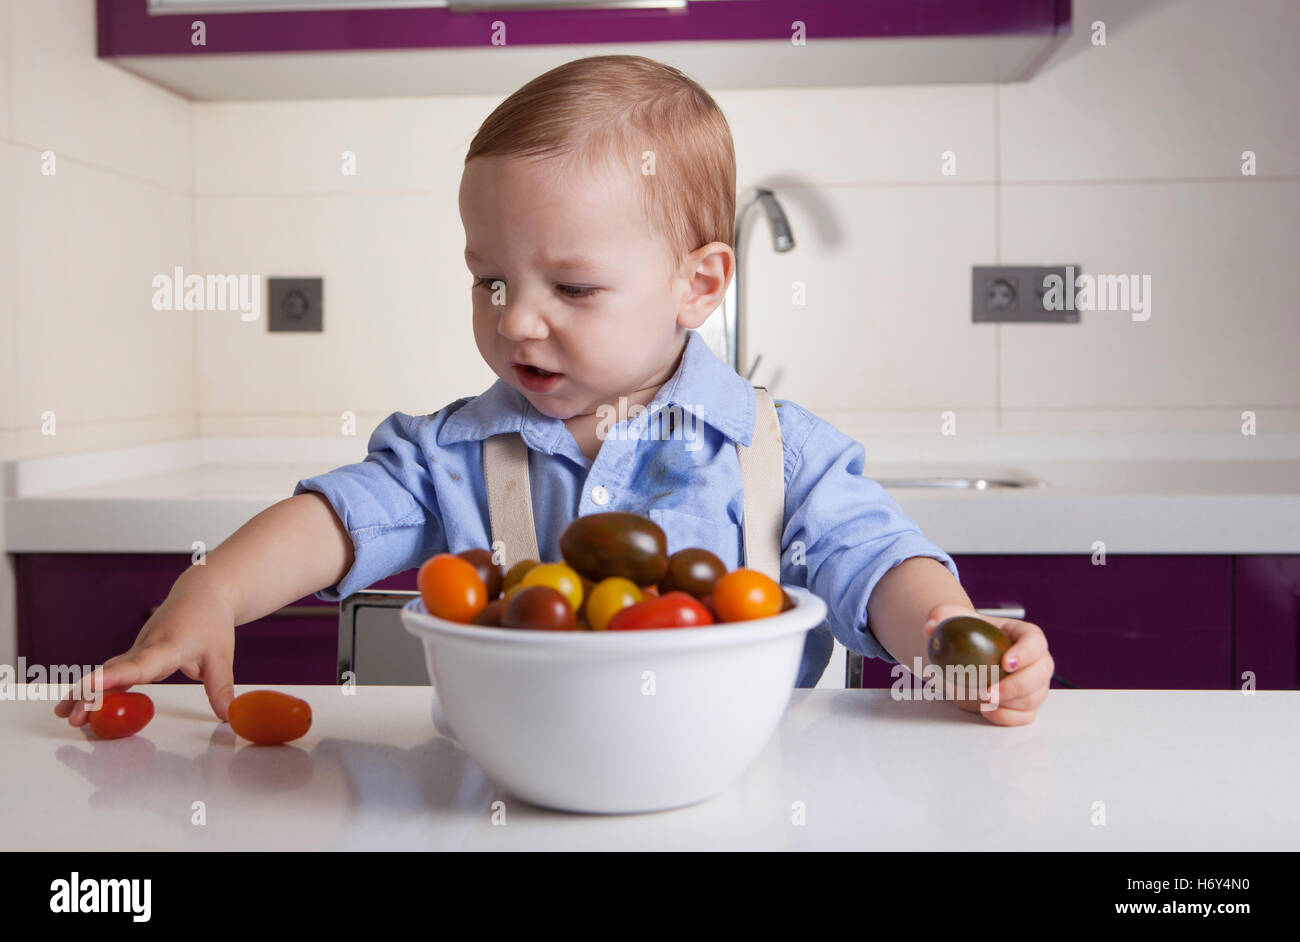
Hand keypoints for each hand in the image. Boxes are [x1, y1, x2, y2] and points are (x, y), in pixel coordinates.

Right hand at [54, 573, 237, 726]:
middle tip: (75, 716)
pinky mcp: (134, 657)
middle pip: (114, 671)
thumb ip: (220, 687)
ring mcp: (136, 651)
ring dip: (85, 693)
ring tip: (66, 716)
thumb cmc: (210, 621)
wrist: (201, 594)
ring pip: (107, 672)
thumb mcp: (221, 655)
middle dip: (91, 694)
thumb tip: (228, 715)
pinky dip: (95, 690)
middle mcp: (145, 647)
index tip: (90, 685)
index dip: (114, 677)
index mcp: (166, 645)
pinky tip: (78, 707)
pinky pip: (112, 675)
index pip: (138, 665)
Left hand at [920, 603, 1052, 725]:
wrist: (962, 657)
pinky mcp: (1025, 704)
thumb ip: (939, 616)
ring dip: (1010, 704)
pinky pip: (1025, 716)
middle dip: (1017, 686)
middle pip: (1040, 674)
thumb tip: (929, 627)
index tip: (1005, 663)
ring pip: (1034, 697)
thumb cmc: (965, 634)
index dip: (1026, 653)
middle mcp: (1034, 660)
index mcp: (1023, 635)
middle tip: (990, 692)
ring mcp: (1033, 684)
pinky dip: (1008, 717)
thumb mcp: (951, 619)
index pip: (1035, 642)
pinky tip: (988, 711)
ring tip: (983, 700)